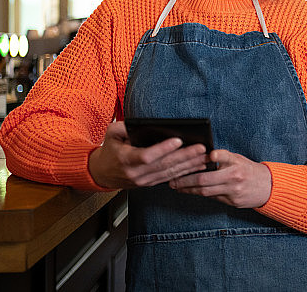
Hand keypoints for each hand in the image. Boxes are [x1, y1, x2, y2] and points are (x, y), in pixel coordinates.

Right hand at [88, 121, 209, 188]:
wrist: (102, 173)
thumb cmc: (110, 150)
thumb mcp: (111, 134)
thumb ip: (122, 127)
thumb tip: (138, 123)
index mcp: (125, 159)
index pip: (147, 156)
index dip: (163, 149)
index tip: (178, 140)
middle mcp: (136, 173)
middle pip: (164, 165)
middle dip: (184, 156)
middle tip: (200, 147)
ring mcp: (144, 181)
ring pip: (170, 173)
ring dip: (189, 165)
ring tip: (204, 156)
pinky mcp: (150, 183)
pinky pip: (170, 178)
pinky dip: (185, 172)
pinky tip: (198, 166)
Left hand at [169, 149, 271, 208]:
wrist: (267, 187)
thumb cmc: (249, 170)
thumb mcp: (239, 159)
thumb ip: (223, 158)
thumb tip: (205, 155)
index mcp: (237, 163)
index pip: (224, 157)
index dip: (215, 156)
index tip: (207, 155)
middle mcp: (235, 177)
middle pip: (206, 180)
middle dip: (186, 181)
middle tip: (172, 180)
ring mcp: (233, 191)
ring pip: (206, 192)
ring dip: (188, 190)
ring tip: (176, 187)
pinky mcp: (232, 202)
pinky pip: (212, 198)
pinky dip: (200, 194)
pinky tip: (189, 191)